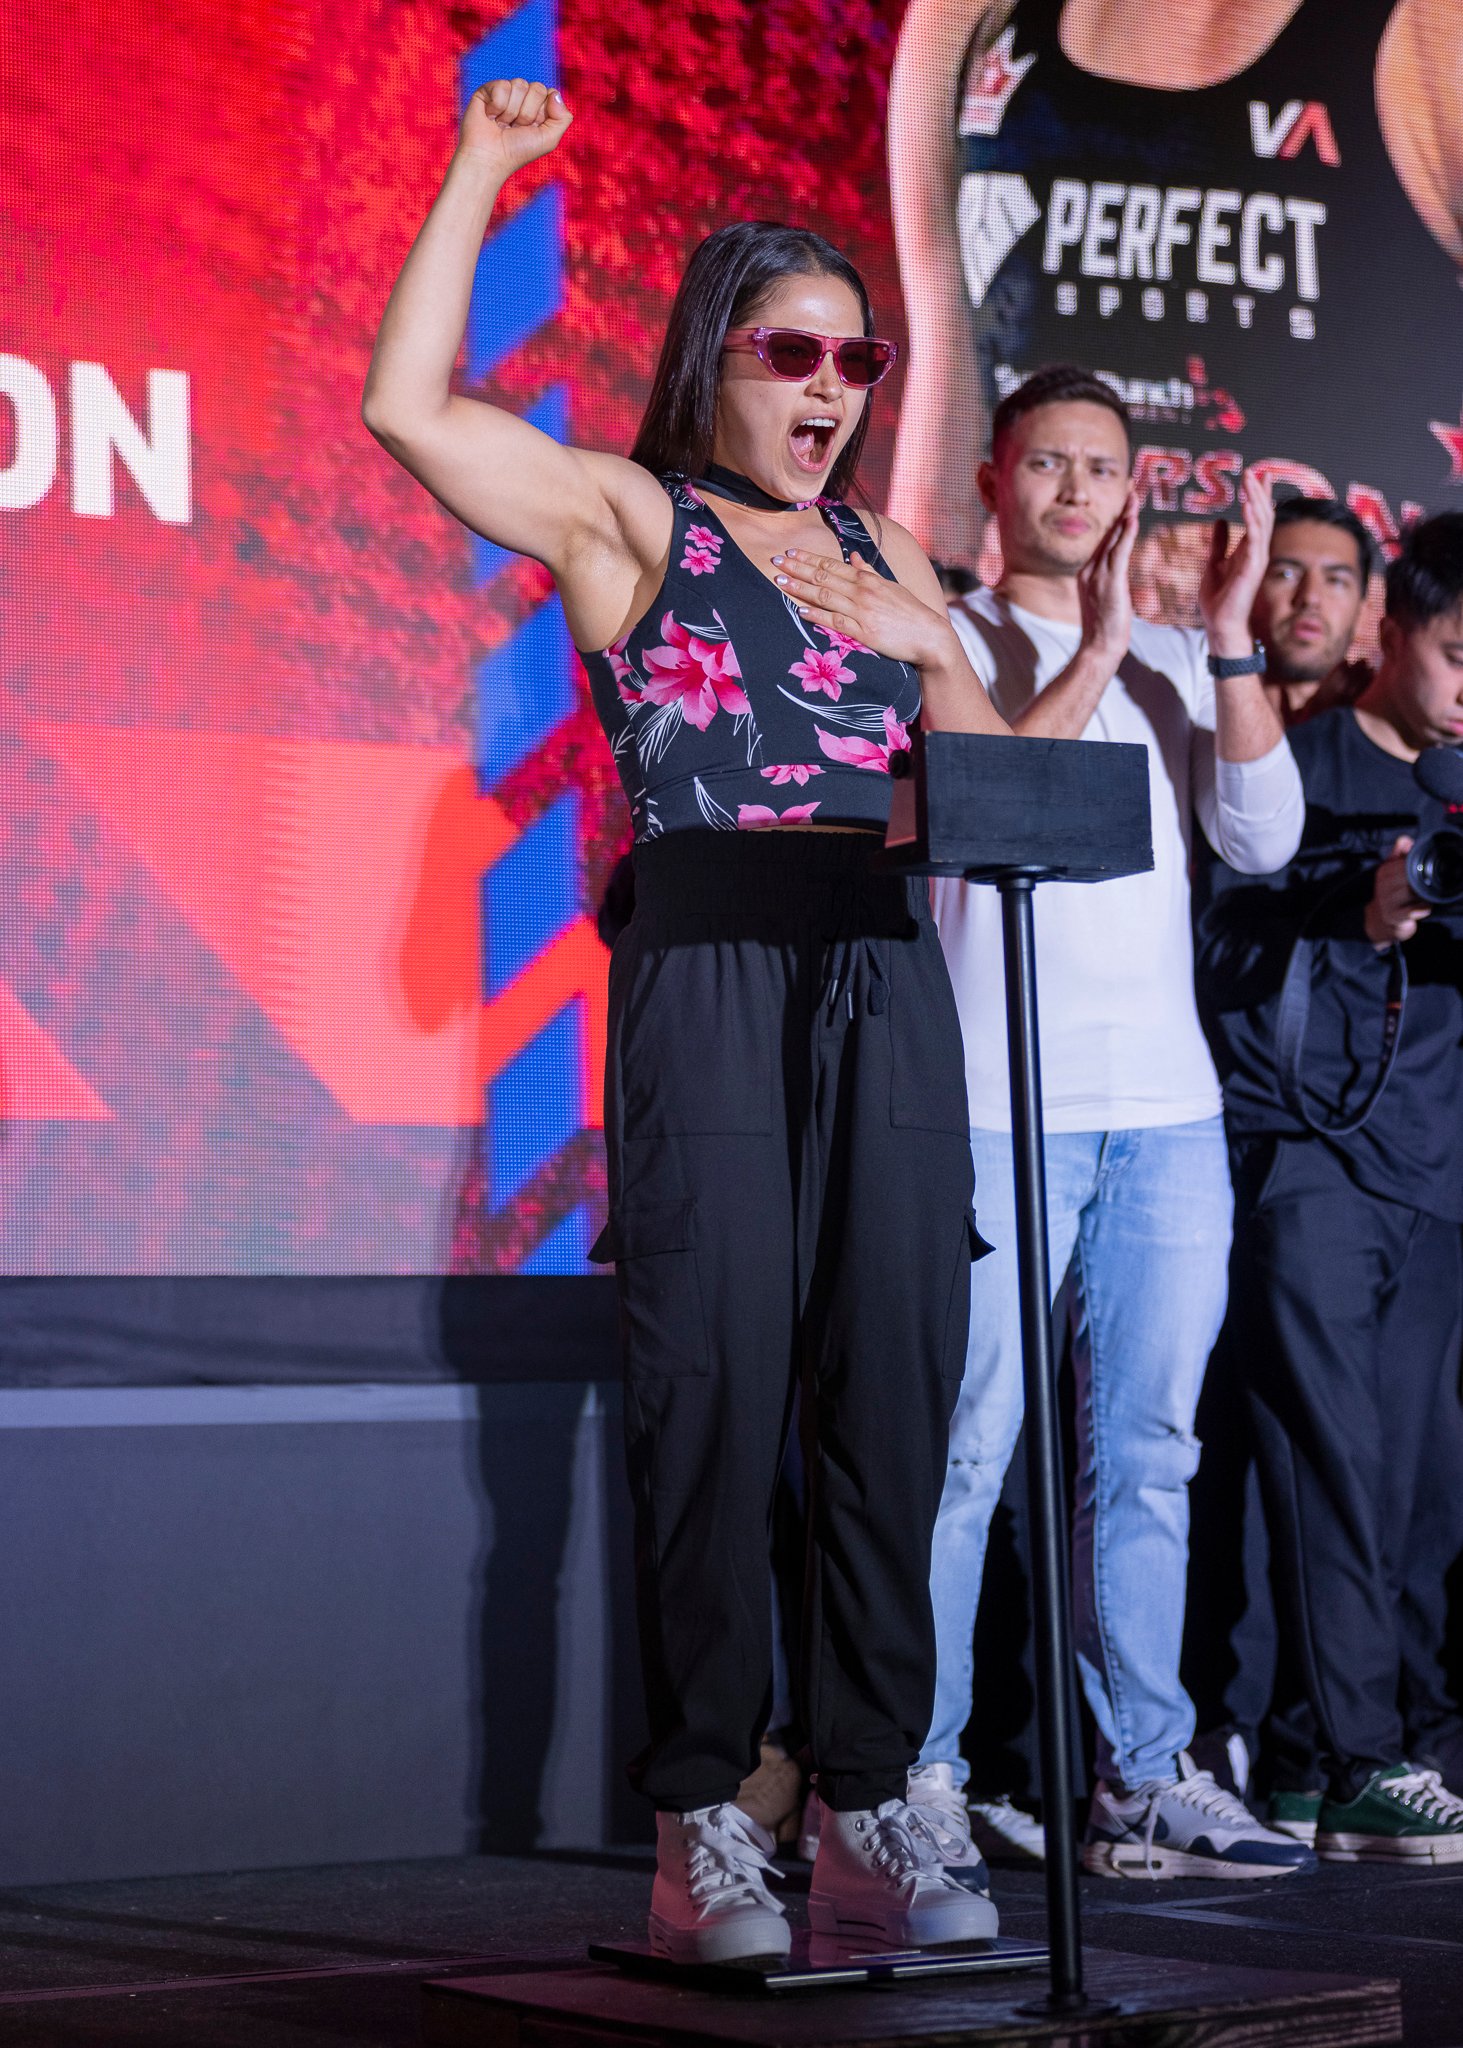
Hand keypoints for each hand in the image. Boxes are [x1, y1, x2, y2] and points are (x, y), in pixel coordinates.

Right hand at [459, 77, 571, 175]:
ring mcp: (506, 93)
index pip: (549, 93)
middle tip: (516, 128)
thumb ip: (563, 118)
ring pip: (519, 84)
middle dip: (528, 112)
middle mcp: (523, 99)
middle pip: (537, 88)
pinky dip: (497, 106)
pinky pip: (502, 86)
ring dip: (512, 111)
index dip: (542, 112)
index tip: (532, 128)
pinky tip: (491, 117)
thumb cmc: (518, 152)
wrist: (489, 157)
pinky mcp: (488, 89)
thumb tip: (554, 92)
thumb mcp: (549, 140)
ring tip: (502, 124)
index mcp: (538, 108)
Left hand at [772, 550, 956, 669]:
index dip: (809, 558)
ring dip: (801, 588)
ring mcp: (862, 612)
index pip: (833, 564)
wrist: (929, 635)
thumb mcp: (890, 585)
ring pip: (825, 596)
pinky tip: (800, 611)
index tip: (791, 552)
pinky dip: (817, 615)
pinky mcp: (864, 633)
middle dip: (798, 569)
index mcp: (868, 579)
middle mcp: (862, 592)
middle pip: (824, 577)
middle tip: (776, 561)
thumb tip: (855, 556)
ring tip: (780, 582)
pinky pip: (835, 622)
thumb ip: (869, 572)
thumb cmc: (910, 611)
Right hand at [1076, 489, 1138, 667]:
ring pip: (1113, 538)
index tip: (1126, 499)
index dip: (1115, 517)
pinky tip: (1133, 519)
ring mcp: (1098, 576)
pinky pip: (1119, 554)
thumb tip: (1116, 571)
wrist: (1099, 648)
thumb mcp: (1104, 599)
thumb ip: (1109, 580)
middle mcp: (1090, 570)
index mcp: (1088, 572)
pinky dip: (1126, 535)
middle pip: (1107, 532)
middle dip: (1120, 508)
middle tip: (1131, 486)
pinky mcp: (1109, 584)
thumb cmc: (1105, 629)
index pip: (1104, 538)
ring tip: (1135, 495)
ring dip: (1125, 514)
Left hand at [1199, 468, 1275, 657]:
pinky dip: (1252, 520)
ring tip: (1249, 480)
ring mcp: (1257, 558)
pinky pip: (1255, 539)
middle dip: (1258, 491)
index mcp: (1248, 549)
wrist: (1219, 624)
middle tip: (1252, 470)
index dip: (1259, 494)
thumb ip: (1219, 543)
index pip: (1257, 515)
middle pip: (1262, 514)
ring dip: (1256, 499)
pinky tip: (1247, 504)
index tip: (1258, 474)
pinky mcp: (1253, 567)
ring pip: (1262, 522)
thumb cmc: (1218, 599)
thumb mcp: (1213, 564)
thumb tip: (1219, 521)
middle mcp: (1257, 551)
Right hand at [1365, 835, 1429, 947]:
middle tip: (1425, 886)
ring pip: (1414, 891)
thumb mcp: (1392, 872)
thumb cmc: (1391, 894)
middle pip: (1411, 876)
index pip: (1407, 863)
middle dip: (1421, 880)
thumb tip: (1405, 839)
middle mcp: (1383, 885)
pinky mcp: (1395, 916)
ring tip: (1423, 896)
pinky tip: (1423, 907)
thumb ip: (1399, 854)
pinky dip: (1424, 908)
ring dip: (1424, 894)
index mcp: (1384, 871)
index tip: (1422, 872)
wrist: (1379, 921)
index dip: (1418, 867)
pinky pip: (1415, 909)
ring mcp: (1388, 901)